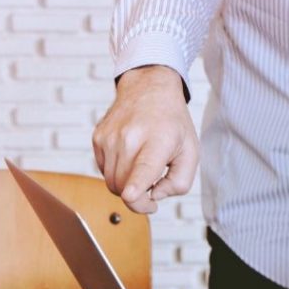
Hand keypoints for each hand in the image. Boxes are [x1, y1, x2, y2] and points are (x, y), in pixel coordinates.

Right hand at [92, 65, 198, 213]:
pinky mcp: (98, 138)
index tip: (131, 196)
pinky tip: (131, 157)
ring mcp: (110, 137)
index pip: (142, 169)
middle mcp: (129, 138)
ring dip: (127, 186)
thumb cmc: (172, 123)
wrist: (149, 89)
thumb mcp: (191, 152)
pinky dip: (117, 172)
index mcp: (158, 140)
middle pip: (124, 186)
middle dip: (138, 199)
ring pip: (111, 182)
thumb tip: (153, 196)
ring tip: (143, 169)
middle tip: (153, 190)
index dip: (135, 190)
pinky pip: (104, 170)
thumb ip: (179, 182)